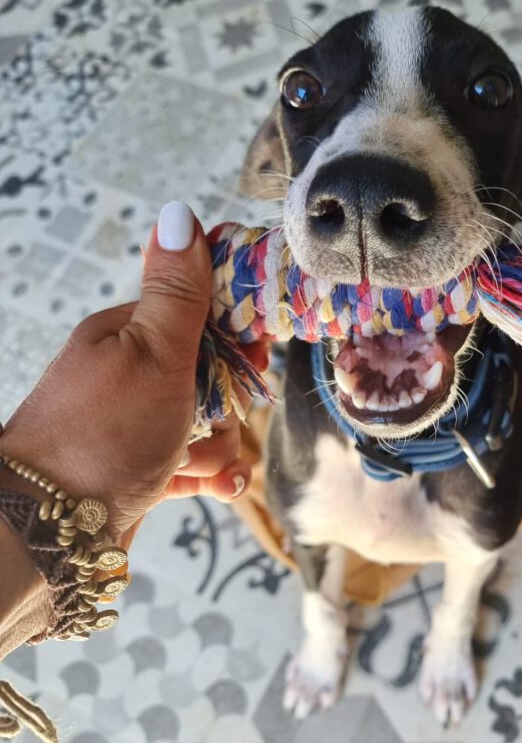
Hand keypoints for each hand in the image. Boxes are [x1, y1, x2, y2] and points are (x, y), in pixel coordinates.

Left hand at [0, 202, 262, 548]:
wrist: (48, 528)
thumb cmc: (102, 435)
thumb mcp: (153, 353)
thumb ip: (177, 292)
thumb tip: (180, 214)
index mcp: (127, 334)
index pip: (201, 314)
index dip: (237, 337)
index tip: (253, 359)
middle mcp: (127, 374)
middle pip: (210, 375)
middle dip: (226, 406)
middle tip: (212, 422)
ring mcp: (130, 423)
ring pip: (203, 424)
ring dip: (216, 448)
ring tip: (199, 466)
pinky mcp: (134, 468)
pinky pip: (188, 463)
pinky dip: (205, 475)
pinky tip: (211, 485)